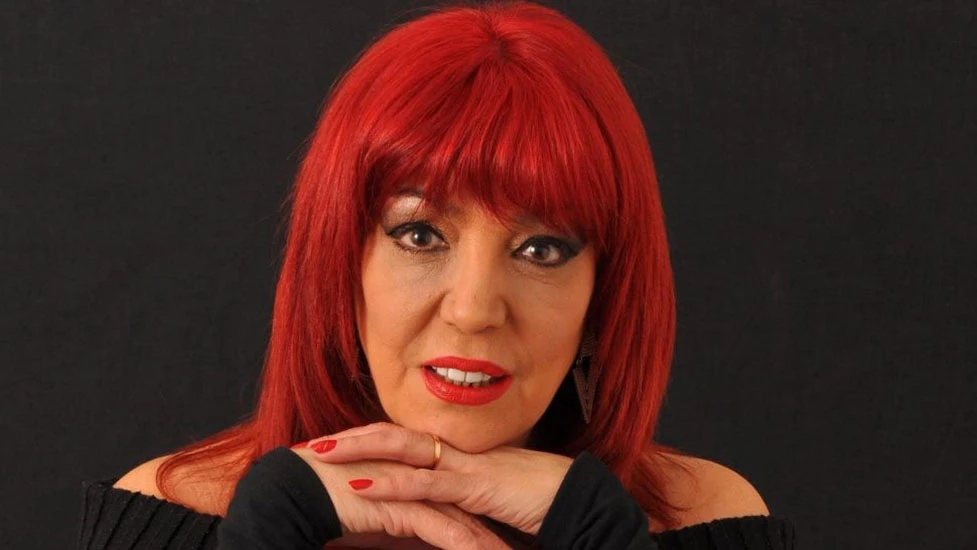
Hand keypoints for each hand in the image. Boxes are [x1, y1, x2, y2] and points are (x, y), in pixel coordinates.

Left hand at [302, 422, 573, 535]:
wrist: (575, 498)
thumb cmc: (533, 499)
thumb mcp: (483, 498)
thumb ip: (454, 497)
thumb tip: (429, 507)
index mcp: (453, 453)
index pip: (399, 442)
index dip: (362, 443)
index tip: (328, 448)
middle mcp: (453, 451)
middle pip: (390, 435)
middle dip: (347, 438)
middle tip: (307, 444)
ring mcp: (463, 464)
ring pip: (400, 449)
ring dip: (356, 451)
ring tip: (318, 454)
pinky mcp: (475, 484)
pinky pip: (425, 482)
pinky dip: (390, 484)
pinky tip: (360, 487)